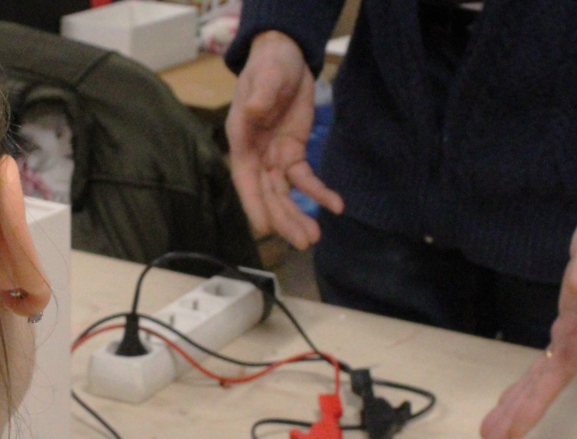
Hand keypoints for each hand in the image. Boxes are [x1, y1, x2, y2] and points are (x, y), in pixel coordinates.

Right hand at [226, 31, 343, 248]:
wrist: (285, 59)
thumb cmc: (269, 66)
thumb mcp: (266, 75)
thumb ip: (261, 94)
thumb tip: (255, 111)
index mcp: (242, 140)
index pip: (245, 179)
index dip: (253, 204)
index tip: (263, 228)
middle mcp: (256, 155)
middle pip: (267, 194)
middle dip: (283, 219)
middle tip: (303, 241)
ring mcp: (274, 157)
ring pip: (284, 194)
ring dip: (297, 215)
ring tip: (313, 237)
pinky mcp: (293, 154)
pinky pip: (305, 179)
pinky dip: (319, 193)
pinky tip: (335, 206)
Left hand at [479, 204, 576, 438]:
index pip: (557, 373)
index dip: (535, 403)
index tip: (516, 430)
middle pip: (545, 388)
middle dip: (517, 418)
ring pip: (541, 384)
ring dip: (516, 411)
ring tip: (490, 438)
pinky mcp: (568, 336)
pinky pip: (543, 371)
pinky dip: (524, 390)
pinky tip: (509, 405)